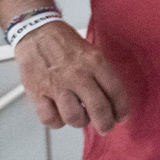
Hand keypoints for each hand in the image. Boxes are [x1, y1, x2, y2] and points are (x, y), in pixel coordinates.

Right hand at [13, 22, 128, 132]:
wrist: (37, 32)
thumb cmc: (65, 43)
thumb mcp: (92, 51)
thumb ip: (102, 73)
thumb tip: (112, 98)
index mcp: (95, 62)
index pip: (115, 91)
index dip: (121, 109)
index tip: (122, 117)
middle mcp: (78, 75)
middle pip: (98, 108)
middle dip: (105, 124)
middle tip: (106, 127)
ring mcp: (57, 85)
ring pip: (75, 117)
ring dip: (80, 122)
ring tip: (81, 117)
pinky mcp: (38, 93)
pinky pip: (50, 119)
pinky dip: (57, 122)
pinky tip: (60, 115)